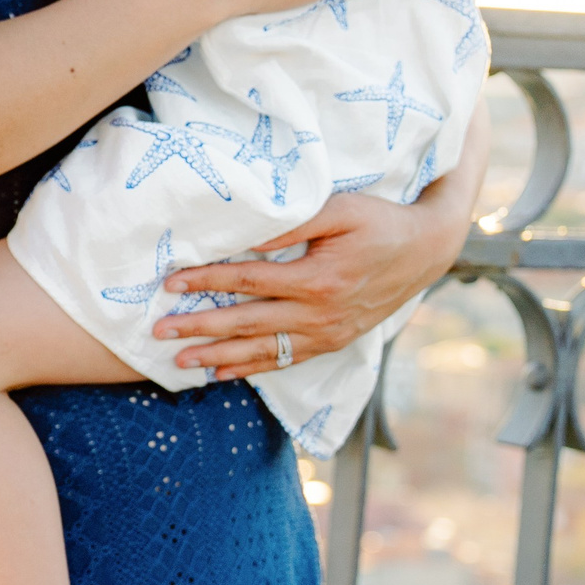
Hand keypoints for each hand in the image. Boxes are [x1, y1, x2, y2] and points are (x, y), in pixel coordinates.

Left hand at [152, 190, 471, 380]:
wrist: (426, 251)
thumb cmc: (379, 221)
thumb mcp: (340, 209)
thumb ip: (292, 224)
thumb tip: (245, 236)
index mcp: (318, 280)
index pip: (248, 281)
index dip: (206, 282)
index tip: (170, 283)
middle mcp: (320, 315)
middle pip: (247, 324)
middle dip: (199, 329)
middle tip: (159, 331)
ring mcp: (326, 334)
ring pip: (262, 351)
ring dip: (218, 358)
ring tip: (179, 362)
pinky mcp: (332, 342)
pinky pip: (285, 361)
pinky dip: (252, 369)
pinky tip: (221, 375)